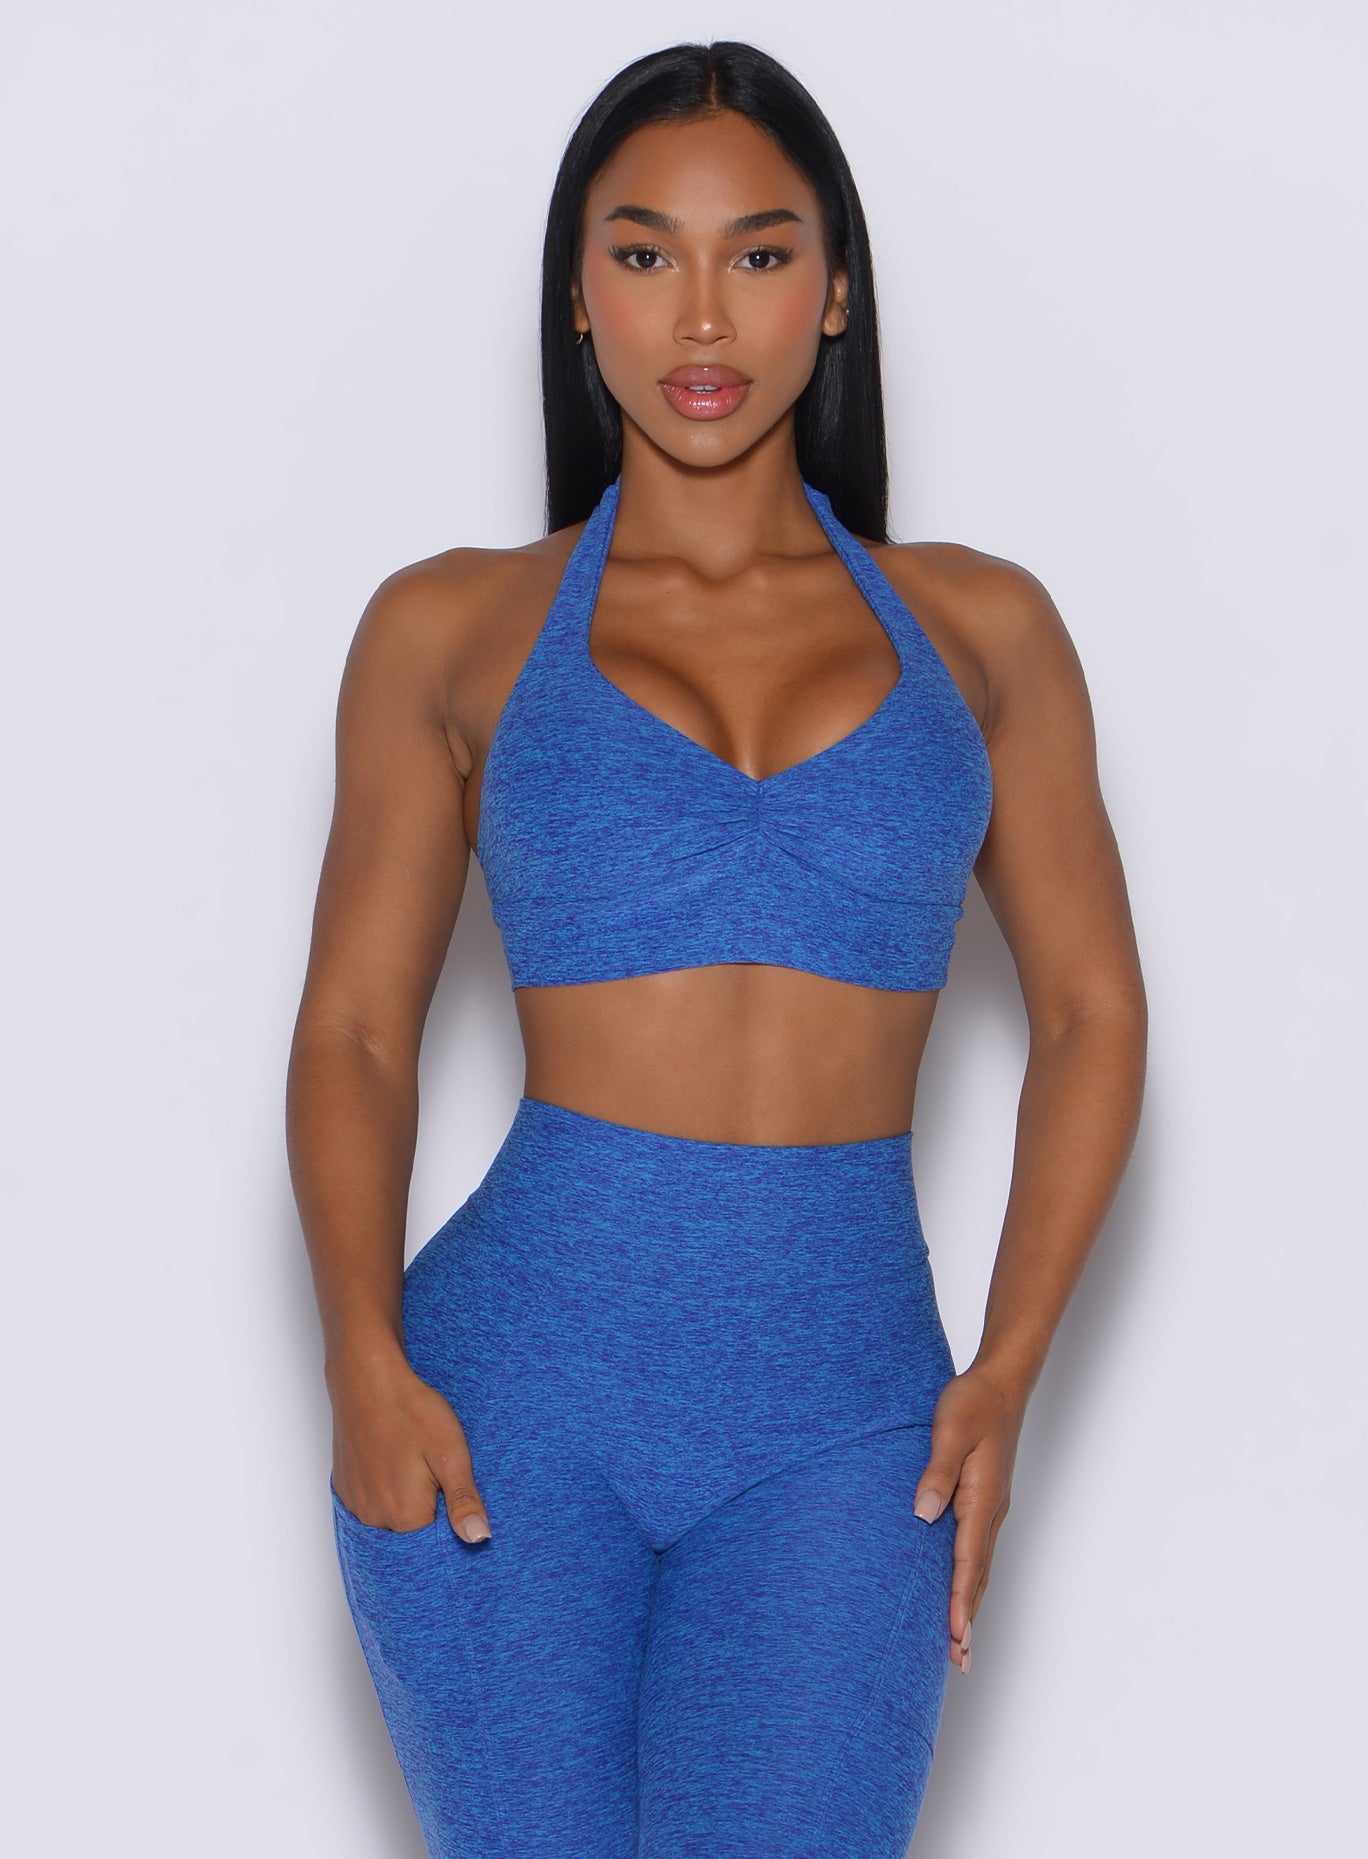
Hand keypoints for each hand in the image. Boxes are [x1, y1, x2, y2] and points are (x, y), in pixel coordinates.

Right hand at [329, 1352, 492, 1543]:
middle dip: (428, 1513)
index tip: (452, 1491)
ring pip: (390, 1521)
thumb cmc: (412, 1412)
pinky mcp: (345, 1489)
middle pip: (411, 1535)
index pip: (436, 1543)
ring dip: (405, 1504)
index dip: (451, 1520)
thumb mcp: (451, 1454)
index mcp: (405, 1517)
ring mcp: (356, 1505)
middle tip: (433, 1472)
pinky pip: (370, 1507)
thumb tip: (479, 1538)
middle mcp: (375, 1520)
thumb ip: (464, 1501)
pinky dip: (384, 1494)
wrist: (368, 1380)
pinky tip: (394, 1464)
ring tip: (413, 1465)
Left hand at [912, 1363, 1026, 1672]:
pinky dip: (970, 1578)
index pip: (967, 1561)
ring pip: (980, 1567)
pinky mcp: (985, 1499)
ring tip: (961, 1642)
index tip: (954, 1637)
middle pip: (978, 1576)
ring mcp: (990, 1507)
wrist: (1000, 1383)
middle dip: (967, 1618)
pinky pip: (978, 1550)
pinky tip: (961, 1589)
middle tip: (959, 1660)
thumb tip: (922, 1514)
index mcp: (981, 1498)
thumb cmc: (973, 1402)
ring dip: (969, 1604)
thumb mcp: (950, 1430)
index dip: (958, 1601)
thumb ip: (937, 1471)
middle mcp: (990, 1511)